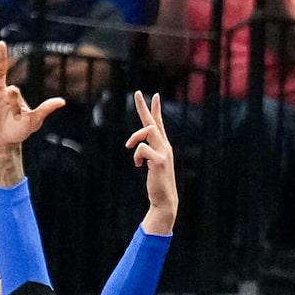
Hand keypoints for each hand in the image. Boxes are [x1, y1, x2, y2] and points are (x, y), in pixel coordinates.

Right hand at [0, 44, 65, 151]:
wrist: (3, 142)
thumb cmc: (20, 130)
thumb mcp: (33, 120)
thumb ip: (45, 109)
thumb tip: (62, 102)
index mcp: (11, 93)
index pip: (12, 89)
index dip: (13, 101)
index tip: (16, 114)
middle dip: (0, 58)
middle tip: (1, 43)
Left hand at [127, 90, 176, 226]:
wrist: (164, 201)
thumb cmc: (158, 185)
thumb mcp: (153, 165)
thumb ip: (148, 154)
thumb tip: (138, 147)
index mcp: (163, 146)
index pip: (160, 124)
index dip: (156, 109)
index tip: (154, 95)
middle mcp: (166, 146)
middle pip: (154, 121)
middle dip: (144, 107)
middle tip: (137, 93)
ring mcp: (164, 152)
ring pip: (149, 130)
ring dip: (135, 136)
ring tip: (129, 146)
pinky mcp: (160, 160)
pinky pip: (142, 148)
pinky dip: (136, 155)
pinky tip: (137, 165)